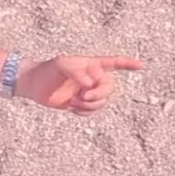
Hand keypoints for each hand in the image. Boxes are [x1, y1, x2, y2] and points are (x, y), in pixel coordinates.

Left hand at [16, 55, 143, 114]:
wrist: (33, 83)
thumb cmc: (47, 69)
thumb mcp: (62, 64)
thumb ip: (78, 71)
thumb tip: (90, 83)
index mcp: (91, 65)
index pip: (113, 63)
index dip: (128, 64)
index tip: (141, 65)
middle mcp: (93, 78)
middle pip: (110, 88)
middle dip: (99, 94)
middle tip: (83, 96)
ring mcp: (87, 92)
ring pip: (102, 102)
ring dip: (89, 105)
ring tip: (73, 101)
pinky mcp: (80, 104)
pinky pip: (92, 112)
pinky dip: (83, 112)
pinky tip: (71, 107)